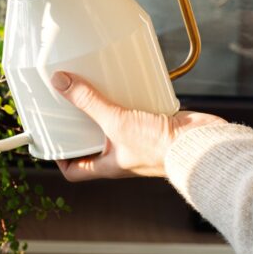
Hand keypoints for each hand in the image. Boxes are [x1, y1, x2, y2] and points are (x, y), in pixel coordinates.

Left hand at [50, 72, 225, 180]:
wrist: (202, 145)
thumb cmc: (161, 149)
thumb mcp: (116, 122)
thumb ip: (88, 102)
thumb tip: (61, 83)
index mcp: (108, 165)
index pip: (74, 170)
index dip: (59, 159)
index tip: (50, 141)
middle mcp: (121, 156)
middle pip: (91, 145)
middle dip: (79, 127)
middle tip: (66, 107)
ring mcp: (138, 141)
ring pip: (113, 126)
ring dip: (103, 109)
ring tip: (90, 89)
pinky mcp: (154, 125)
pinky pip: (135, 113)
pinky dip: (128, 99)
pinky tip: (122, 83)